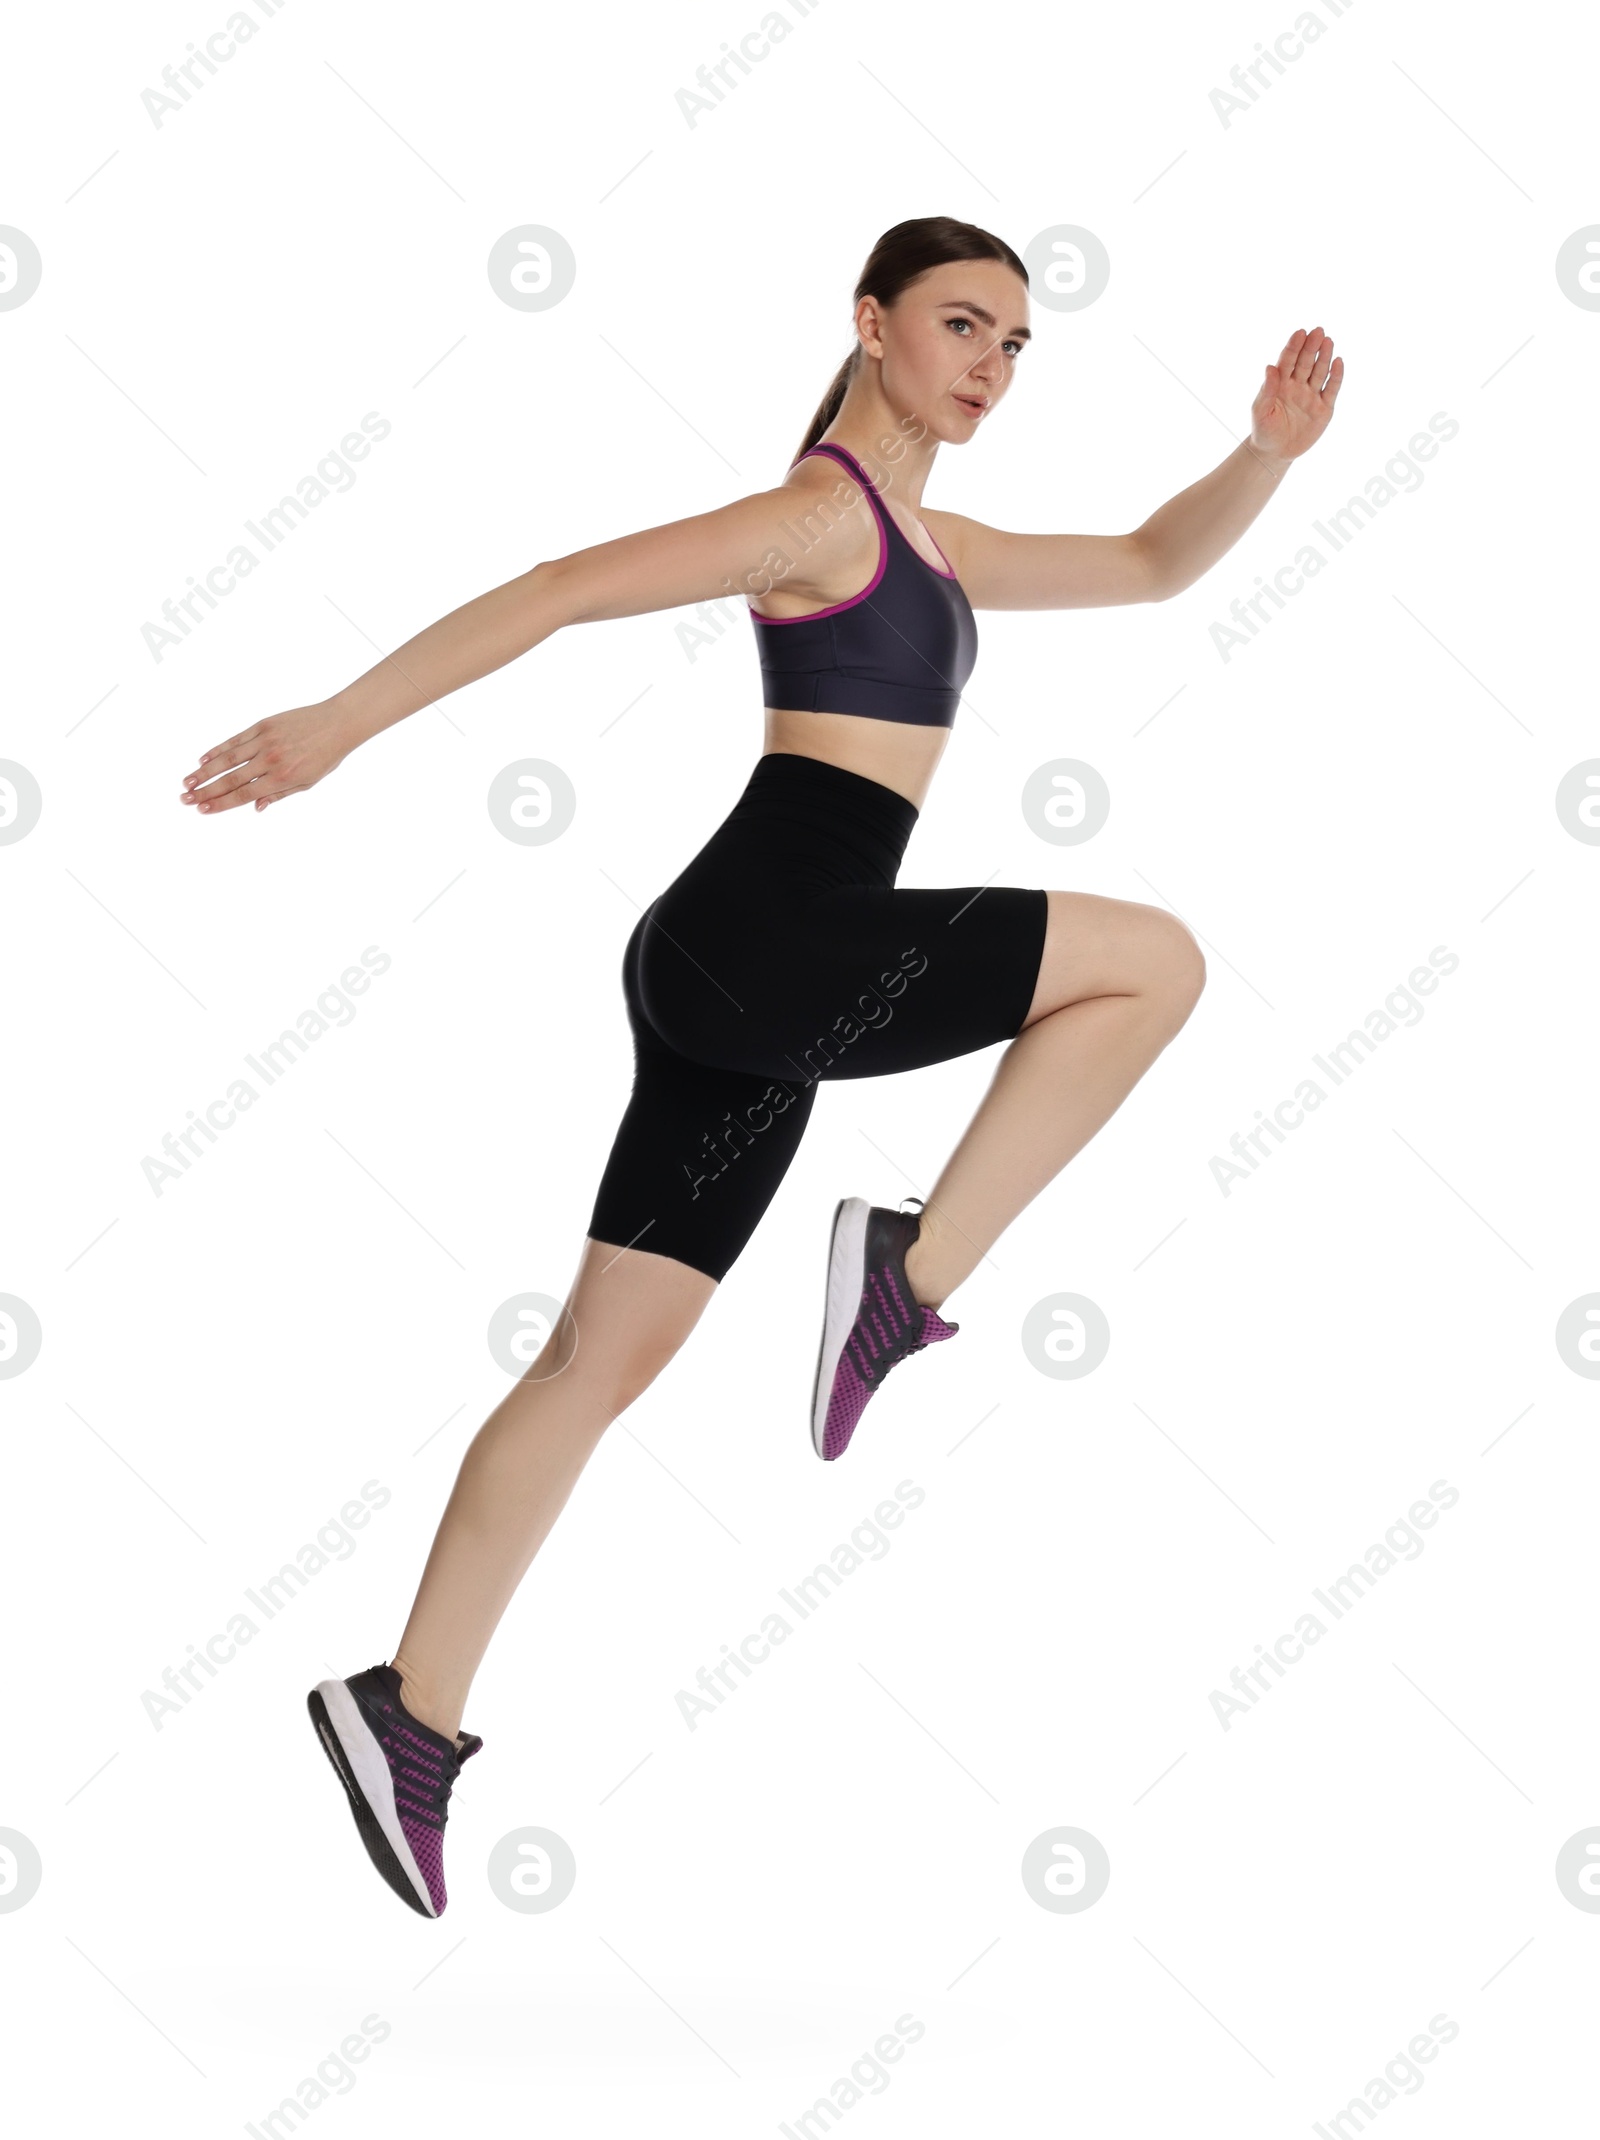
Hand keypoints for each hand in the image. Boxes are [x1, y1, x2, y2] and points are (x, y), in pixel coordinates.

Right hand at [179, 701, 359, 814]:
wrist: (337, 723)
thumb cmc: (325, 756)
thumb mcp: (308, 782)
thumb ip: (279, 794)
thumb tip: (255, 807)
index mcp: (282, 778)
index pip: (244, 794)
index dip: (221, 803)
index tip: (202, 809)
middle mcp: (270, 760)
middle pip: (231, 779)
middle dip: (206, 791)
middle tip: (184, 799)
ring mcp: (265, 741)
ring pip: (228, 759)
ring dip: (204, 771)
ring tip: (187, 782)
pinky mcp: (263, 725)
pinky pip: (236, 740)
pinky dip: (218, 749)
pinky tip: (203, 759)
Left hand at [1249, 326, 1343, 466]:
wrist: (1275, 453)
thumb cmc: (1264, 430)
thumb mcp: (1260, 412)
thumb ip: (1266, 390)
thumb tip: (1269, 367)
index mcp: (1280, 383)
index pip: (1287, 361)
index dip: (1294, 347)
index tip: (1299, 333)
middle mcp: (1297, 385)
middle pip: (1306, 362)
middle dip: (1311, 347)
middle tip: (1318, 331)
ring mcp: (1312, 395)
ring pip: (1320, 372)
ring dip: (1324, 357)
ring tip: (1328, 341)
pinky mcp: (1324, 407)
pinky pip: (1332, 389)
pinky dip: (1335, 376)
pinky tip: (1338, 362)